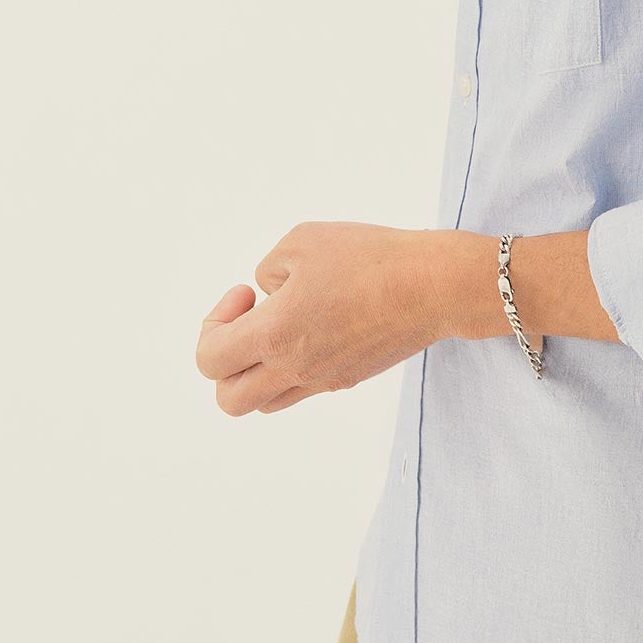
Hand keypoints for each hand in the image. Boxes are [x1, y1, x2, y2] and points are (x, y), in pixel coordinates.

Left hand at [195, 220, 431, 416]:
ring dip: (257, 369)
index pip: (210, 359)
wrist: (433, 287)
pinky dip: (293, 366)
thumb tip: (269, 295)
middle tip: (252, 321)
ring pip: (266, 402)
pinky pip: (302, 389)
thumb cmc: (370, 258)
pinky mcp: (348, 378)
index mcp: (275, 336)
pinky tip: (316, 325)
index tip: (247, 294)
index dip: (215, 323)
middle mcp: (294, 369)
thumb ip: (268, 269)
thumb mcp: (302, 241)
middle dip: (227, 361)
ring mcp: (323, 380)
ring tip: (282, 326)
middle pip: (230, 399)